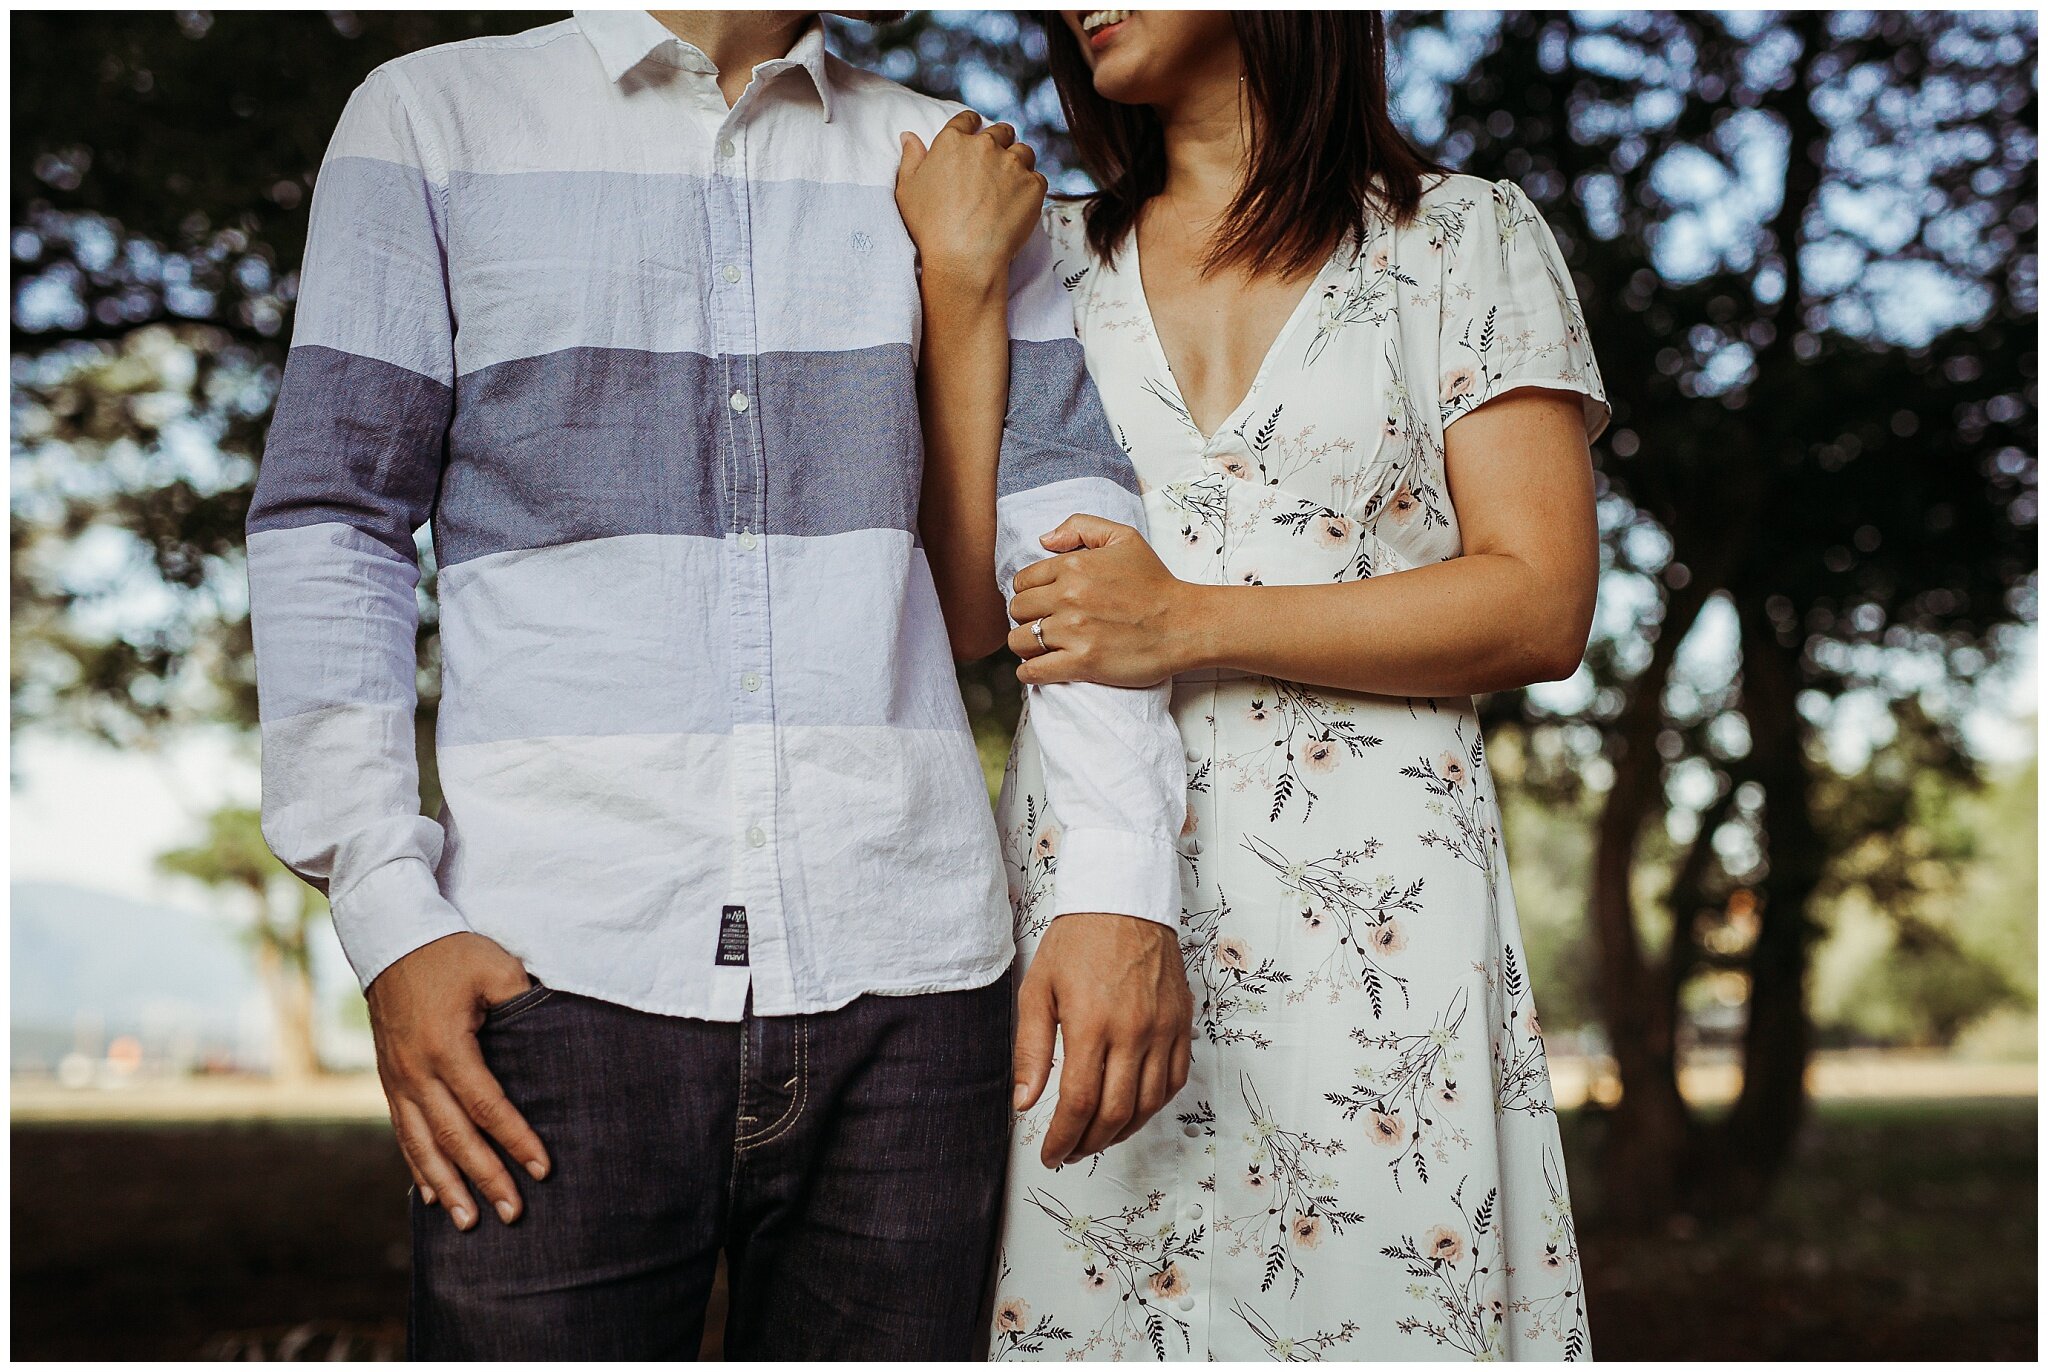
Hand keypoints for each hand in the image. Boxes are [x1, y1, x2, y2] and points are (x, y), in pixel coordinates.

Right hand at [366, 932, 550, 1230]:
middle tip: (514, 1214)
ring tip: (468, 1223)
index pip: (488, 1107)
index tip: (543, 1169)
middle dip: (485, 1179)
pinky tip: (429, 1195)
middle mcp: (416, 1072)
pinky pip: (402, 1132)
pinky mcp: (388, 1078)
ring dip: (446, 1186)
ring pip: (421, 1145)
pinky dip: (417, 1166)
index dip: (516, 1140)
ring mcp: (397, 1078)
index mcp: (447, 1048)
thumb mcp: (495, 967)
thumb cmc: (450, 950)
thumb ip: (523, 1003)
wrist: (389, 937)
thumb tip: (551, 1036)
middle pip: (454, 1138)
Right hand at [895, 109, 1047, 293]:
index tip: (976, 132)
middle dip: (1000, 141)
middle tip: (996, 162)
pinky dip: (1031, 188)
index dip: (973, 125)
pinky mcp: (1033, 185)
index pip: (968, 120)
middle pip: (1001, 131)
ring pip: (1023, 152)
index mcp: (954, 142)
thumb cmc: (931, 227)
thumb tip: (909, 136)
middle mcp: (986, 146)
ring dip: (1018, 162)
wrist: (964, 257)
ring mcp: (1012, 164)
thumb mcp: (907, 190)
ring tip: (1011, 183)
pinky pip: (1038, 178)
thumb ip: (910, 158)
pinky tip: (1020, 203)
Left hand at [1009, 514, 1206, 687]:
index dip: (1030, 591)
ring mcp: (1074, 631)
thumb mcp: (1124, 538)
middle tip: (1045, 623)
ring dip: (1026, 645)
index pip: (1023, 580)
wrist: (1185, 624)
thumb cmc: (1155, 583)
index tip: (1044, 601)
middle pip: (1017, 610)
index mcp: (1073, 565)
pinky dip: (1030, 672)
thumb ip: (1081, 526)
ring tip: (1042, 646)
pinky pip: (1033, 671)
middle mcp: (1068, 597)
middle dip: (1027, 617)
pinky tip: (1039, 668)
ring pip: (1019, 641)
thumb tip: (1044, 540)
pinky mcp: (1082, 663)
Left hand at [1013, 913, 1193, 1167]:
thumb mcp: (1038, 989)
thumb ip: (1031, 1051)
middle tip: (1070, 1152)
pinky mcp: (1182, 1023)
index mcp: (1091, 1024)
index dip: (1063, 1139)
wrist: (1124, 900)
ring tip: (1097, 1138)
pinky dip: (1154, 1106)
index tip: (1050, 1154)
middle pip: (1115, 1113)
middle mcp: (1133, 1031)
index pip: (1079, 1104)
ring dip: (1122, 1132)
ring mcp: (1163, 1029)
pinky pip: (1175, 1080)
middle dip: (1089, 1144)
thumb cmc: (1077, 940)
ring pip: (1148, 1104)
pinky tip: (1133, 1110)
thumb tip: (1025, 1103)